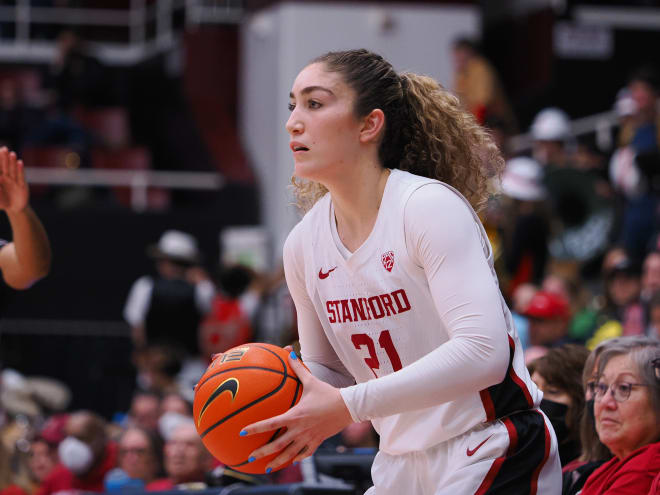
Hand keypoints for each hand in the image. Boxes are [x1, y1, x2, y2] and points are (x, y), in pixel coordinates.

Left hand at [0, 148, 28, 213]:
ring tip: (12, 153)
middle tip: (3, 148)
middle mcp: (6, 178)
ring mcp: (14, 181)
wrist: (15, 208)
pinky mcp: (22, 185)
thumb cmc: (2, 201)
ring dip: (12, 162)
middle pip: (4, 166)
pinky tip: (20, 162)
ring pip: (13, 170)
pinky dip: (20, 170)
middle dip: (3, 158)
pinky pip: (21, 176)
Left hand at [241, 351, 353, 471]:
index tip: (242, 433)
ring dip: (278, 461)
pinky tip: (291, 460)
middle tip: (250, 458)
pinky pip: (305, 453)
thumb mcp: (311, 381)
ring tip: (268, 468)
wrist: (347, 407)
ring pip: (290, 453)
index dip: (255, 428)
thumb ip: (298, 368)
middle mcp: (299, 429)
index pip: (271, 423)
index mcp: (295, 415)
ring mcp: (308, 437)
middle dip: (262, 453)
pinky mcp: (317, 441)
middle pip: (277, 444)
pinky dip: (297, 457)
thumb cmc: (327, 393)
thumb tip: (290, 352)